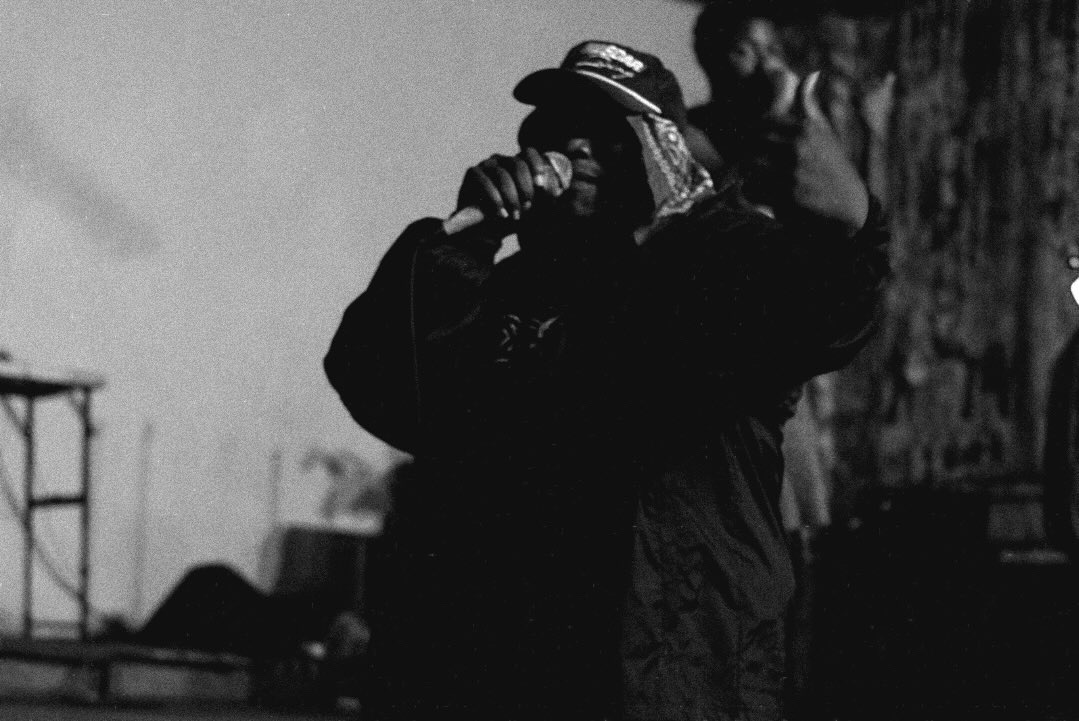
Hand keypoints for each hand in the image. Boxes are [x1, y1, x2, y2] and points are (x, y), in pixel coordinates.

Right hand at [455, 148, 564, 225]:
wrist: (481, 229)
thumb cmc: (509, 217)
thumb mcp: (531, 209)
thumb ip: (544, 198)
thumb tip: (559, 189)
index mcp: (517, 164)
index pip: (528, 153)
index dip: (536, 166)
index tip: (541, 186)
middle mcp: (502, 160)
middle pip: (517, 164)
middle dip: (525, 188)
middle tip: (528, 207)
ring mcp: (486, 165)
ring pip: (502, 175)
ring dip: (511, 197)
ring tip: (514, 216)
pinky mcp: (473, 173)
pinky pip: (485, 181)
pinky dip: (494, 199)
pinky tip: (500, 213)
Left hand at [764, 71, 869, 236]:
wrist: (849, 207)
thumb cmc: (832, 166)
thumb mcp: (824, 132)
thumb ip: (809, 105)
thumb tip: (811, 74)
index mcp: (805, 128)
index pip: (762, 121)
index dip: (753, 132)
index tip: (755, 143)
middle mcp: (798, 146)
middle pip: (751, 143)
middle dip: (747, 153)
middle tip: (751, 164)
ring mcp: (792, 170)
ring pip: (748, 167)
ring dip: (749, 174)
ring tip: (760, 179)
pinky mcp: (787, 195)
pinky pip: (752, 190)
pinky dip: (754, 194)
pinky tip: (766, 196)